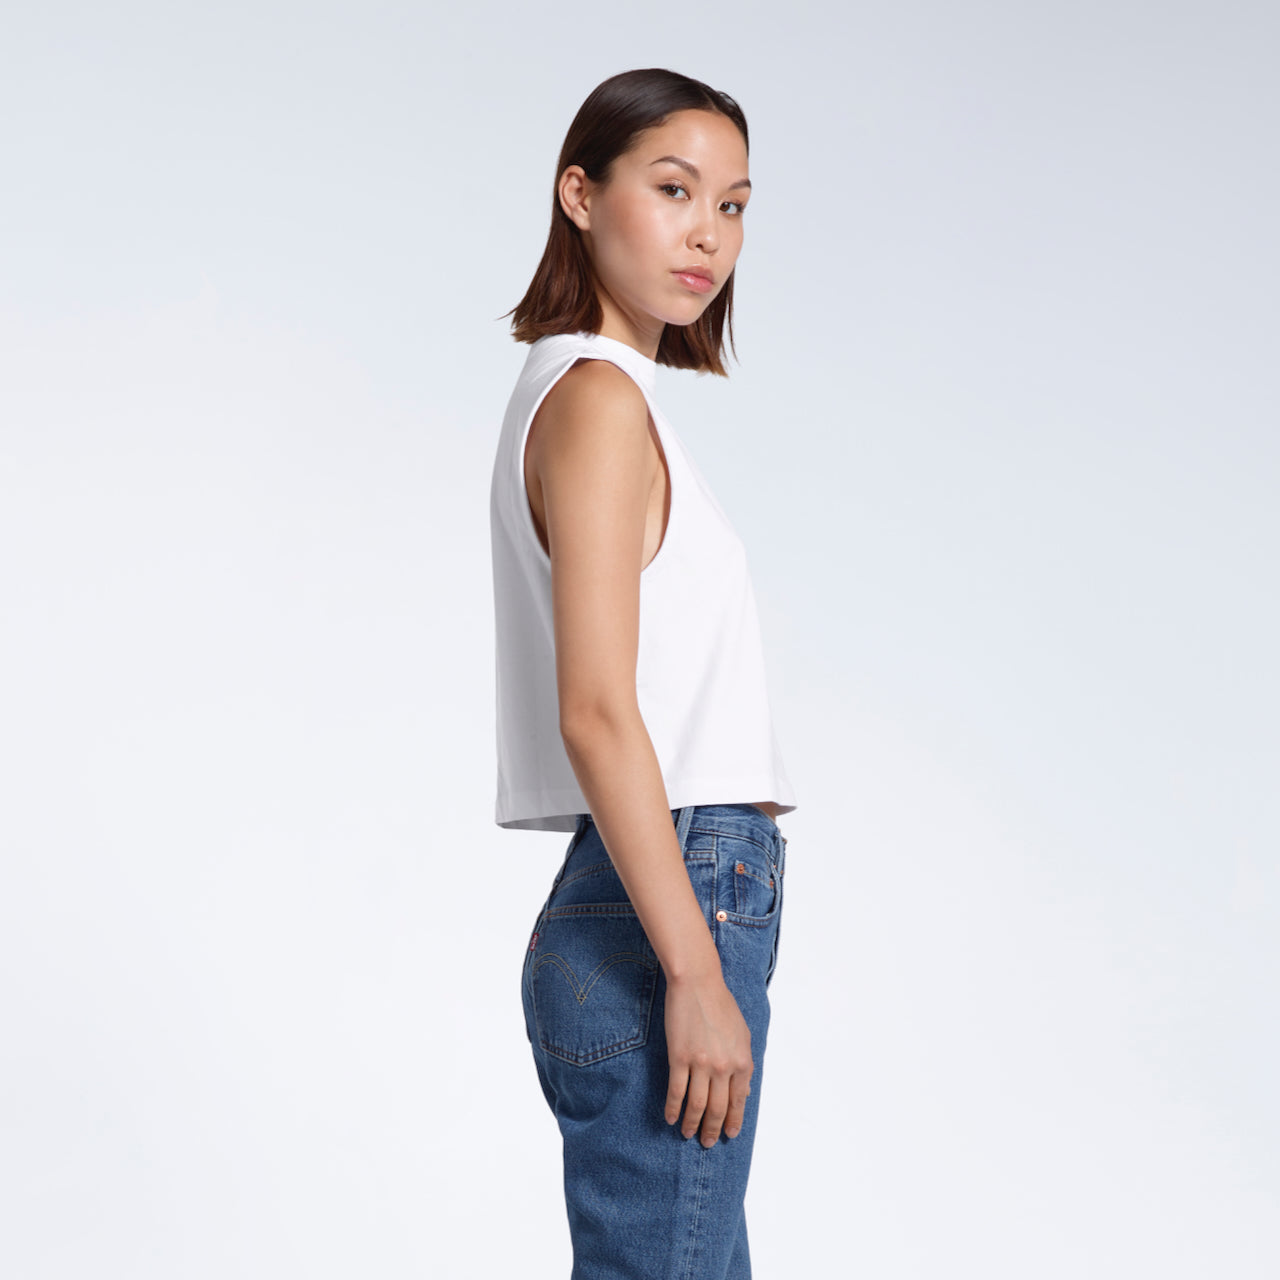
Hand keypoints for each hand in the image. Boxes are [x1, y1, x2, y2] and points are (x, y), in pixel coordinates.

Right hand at [663, 971, 753, 1146]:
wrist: (698, 983)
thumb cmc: (721, 1004)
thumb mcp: (742, 1034)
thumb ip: (744, 1063)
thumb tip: (744, 1090)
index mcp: (742, 1061)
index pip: (739, 1101)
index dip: (733, 1120)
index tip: (730, 1133)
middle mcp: (724, 1067)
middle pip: (718, 1108)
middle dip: (713, 1129)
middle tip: (708, 1142)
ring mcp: (701, 1064)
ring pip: (697, 1105)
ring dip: (692, 1124)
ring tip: (687, 1134)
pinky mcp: (679, 1058)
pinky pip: (676, 1091)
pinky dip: (673, 1108)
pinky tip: (670, 1117)